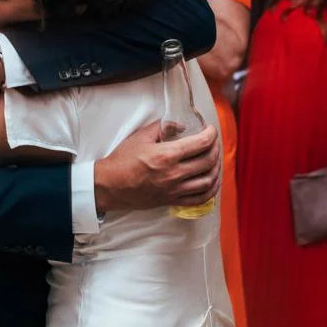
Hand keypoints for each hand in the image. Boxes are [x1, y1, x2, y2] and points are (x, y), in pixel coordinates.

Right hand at [94, 121, 220, 213]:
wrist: (110, 186)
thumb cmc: (122, 160)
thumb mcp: (141, 136)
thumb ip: (163, 127)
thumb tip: (180, 126)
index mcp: (167, 155)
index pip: (201, 144)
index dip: (211, 134)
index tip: (210, 129)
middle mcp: (174, 174)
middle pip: (208, 161)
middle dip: (215, 148)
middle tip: (212, 141)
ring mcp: (175, 189)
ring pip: (208, 181)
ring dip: (216, 168)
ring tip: (214, 159)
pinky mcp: (172, 200)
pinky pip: (200, 198)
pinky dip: (211, 189)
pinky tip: (212, 181)